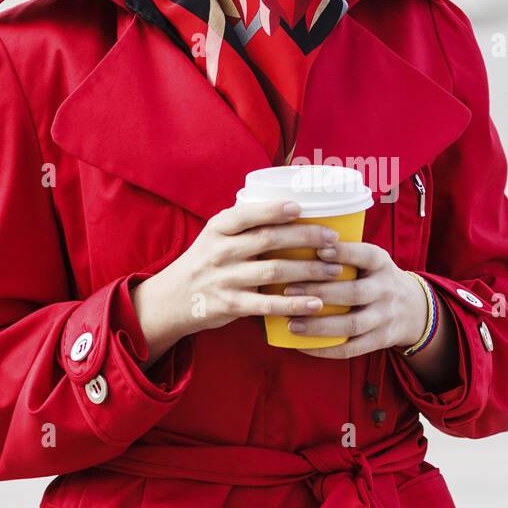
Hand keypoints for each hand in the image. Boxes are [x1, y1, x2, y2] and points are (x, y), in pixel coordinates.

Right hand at [134, 196, 347, 358]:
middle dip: (305, 237)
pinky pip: (267, 305)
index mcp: (219, 228)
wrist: (173, 298)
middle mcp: (221, 250)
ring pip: (274, 271)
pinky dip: (294, 304)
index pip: (248, 214)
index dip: (274, 210)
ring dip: (308, 270)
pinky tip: (316, 303)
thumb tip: (289, 203)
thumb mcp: (215, 234)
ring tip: (334, 269)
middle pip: (268, 240)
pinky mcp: (231, 305)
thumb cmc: (205, 260)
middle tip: (333, 240)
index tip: (300, 207)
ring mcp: (225, 278)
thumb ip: (244, 221)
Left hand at [278, 238, 426, 358]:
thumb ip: (344, 252)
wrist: (414, 309)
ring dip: (320, 326)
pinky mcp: (381, 340)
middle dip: (319, 292)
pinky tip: (303, 346)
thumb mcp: (371, 259)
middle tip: (288, 291)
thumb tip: (297, 241)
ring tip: (292, 324)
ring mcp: (385, 317)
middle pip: (354, 292)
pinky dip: (326, 350)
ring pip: (352, 324)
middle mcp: (386, 289)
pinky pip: (353, 349)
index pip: (365, 255)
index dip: (343, 252)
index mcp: (381, 263)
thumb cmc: (375, 277)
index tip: (317, 249)